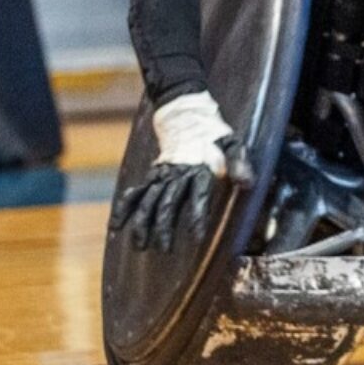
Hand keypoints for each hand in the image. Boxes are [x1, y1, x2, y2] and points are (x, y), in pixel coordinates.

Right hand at [109, 92, 242, 251]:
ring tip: (141, 246)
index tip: (197, 236)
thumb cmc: (214, 134)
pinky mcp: (151, 175)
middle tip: (165, 249)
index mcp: (198, 169)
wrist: (186, 115)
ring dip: (143, 224)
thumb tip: (247, 184)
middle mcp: (176, 174)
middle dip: (164, 228)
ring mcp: (161, 175)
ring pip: (148, 202)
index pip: (197, 196)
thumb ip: (239, 164)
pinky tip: (116, 227)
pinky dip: (123, 209)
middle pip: (167, 204)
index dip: (197, 216)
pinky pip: (133, 194)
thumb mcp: (232, 144)